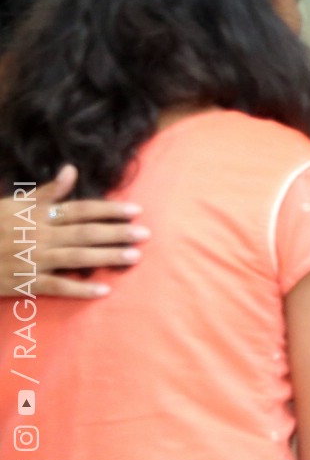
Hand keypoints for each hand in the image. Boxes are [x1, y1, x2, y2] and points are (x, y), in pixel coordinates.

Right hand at [11, 165, 148, 298]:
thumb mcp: (15, 204)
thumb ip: (47, 192)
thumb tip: (71, 170)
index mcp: (36, 215)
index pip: (79, 210)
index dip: (108, 210)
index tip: (135, 211)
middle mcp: (38, 235)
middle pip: (83, 233)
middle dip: (116, 233)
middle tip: (145, 234)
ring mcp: (32, 259)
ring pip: (75, 257)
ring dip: (106, 257)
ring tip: (134, 257)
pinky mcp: (25, 282)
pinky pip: (56, 286)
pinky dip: (79, 289)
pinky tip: (103, 290)